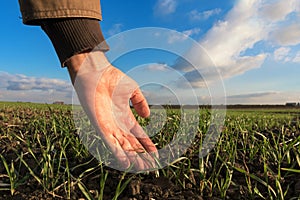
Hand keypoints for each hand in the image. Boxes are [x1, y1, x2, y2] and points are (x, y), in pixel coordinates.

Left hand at [67, 51, 157, 170]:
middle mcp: (117, 124)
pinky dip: (118, 154)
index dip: (146, 144)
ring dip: (132, 158)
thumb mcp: (133, 90)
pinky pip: (110, 143)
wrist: (95, 72)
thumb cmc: (112, 78)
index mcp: (124, 116)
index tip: (155, 153)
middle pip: (131, 144)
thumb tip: (147, 117)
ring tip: (143, 168)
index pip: (138, 134)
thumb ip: (140, 103)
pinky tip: (126, 163)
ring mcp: (109, 126)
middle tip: (151, 166)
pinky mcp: (100, 127)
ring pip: (122, 147)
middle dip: (141, 155)